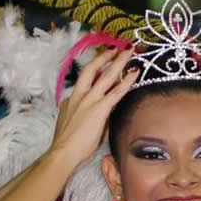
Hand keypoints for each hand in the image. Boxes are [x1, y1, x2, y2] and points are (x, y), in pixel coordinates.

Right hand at [48, 48, 137, 167]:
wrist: (64, 152)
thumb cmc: (69, 145)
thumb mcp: (74, 124)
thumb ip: (86, 116)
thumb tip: (101, 116)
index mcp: (71, 100)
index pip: (84, 84)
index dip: (95, 73)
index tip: (102, 66)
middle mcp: (79, 95)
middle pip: (91, 69)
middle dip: (103, 57)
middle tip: (114, 48)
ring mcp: (90, 100)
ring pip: (105, 75)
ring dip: (118, 61)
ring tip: (128, 51)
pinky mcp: (100, 108)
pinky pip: (117, 91)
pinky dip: (127, 80)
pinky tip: (135, 72)